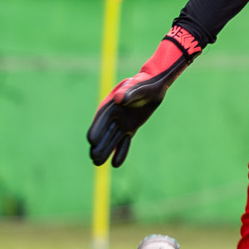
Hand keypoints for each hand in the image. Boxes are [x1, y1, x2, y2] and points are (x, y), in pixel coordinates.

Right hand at [86, 25, 199, 167]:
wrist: (156, 85)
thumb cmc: (146, 84)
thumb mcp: (139, 88)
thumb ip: (129, 93)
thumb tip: (119, 99)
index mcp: (111, 105)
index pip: (100, 120)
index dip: (96, 130)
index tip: (92, 141)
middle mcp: (113, 116)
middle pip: (103, 133)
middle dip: (98, 146)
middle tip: (93, 159)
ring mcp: (122, 123)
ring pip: (111, 139)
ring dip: (105, 151)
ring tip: (97, 164)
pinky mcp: (131, 128)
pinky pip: (124, 142)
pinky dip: (120, 152)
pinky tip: (115, 164)